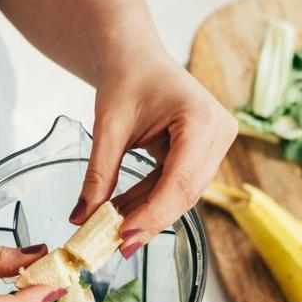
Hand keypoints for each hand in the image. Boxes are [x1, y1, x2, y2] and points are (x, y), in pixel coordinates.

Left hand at [72, 55, 237, 257]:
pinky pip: (180, 185)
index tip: (124, 237)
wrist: (136, 54)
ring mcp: (217, 142)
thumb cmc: (126, 77)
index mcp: (201, 118)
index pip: (180, 180)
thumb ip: (98, 175)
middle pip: (186, 192)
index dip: (153, 214)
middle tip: (117, 247)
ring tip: (116, 232)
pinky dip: (153, 200)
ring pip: (184, 194)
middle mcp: (219, 131)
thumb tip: (82, 219)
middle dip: (150, 220)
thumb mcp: (108, 127)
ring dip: (150, 213)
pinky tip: (126, 214)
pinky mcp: (207, 151)